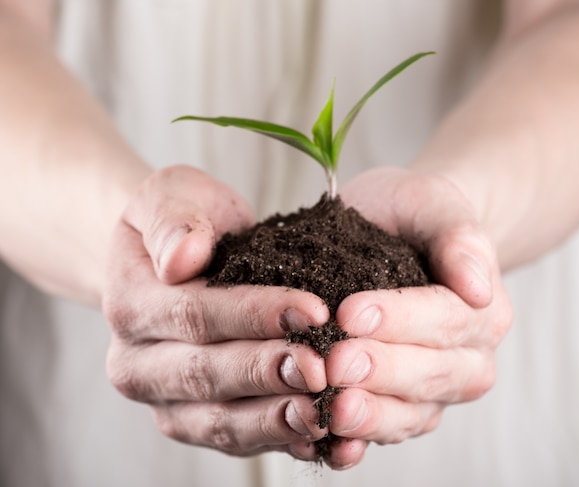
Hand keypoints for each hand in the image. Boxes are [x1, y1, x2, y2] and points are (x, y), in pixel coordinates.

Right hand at [102, 165, 330, 459]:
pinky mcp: (199, 422)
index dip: (254, 314)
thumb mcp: (171, 197)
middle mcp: (138, 366)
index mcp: (129, 307)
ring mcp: (168, 402)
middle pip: (207, 375)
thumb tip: (181, 257)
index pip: (195, 315)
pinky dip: (283, 442)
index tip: (312, 309)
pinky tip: (324, 440)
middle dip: (269, 373)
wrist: (176, 261)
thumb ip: (171, 221)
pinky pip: (241, 441)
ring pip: (222, 421)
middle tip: (322, 368)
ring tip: (325, 412)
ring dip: (277, 419)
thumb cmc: (183, 222)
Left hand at [321, 167, 512, 468]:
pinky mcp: (402, 408)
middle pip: (430, 373)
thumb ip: (458, 237)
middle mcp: (468, 359)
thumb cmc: (414, 214)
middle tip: (335, 364)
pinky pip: (386, 430)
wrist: (401, 234)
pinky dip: (358, 440)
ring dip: (371, 416)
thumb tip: (478, 285)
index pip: (444, 319)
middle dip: (381, 371)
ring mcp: (435, 390)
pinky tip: (329, 443)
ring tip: (332, 411)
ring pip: (411, 413)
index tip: (350, 312)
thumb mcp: (432, 204)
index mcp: (483, 311)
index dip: (399, 319)